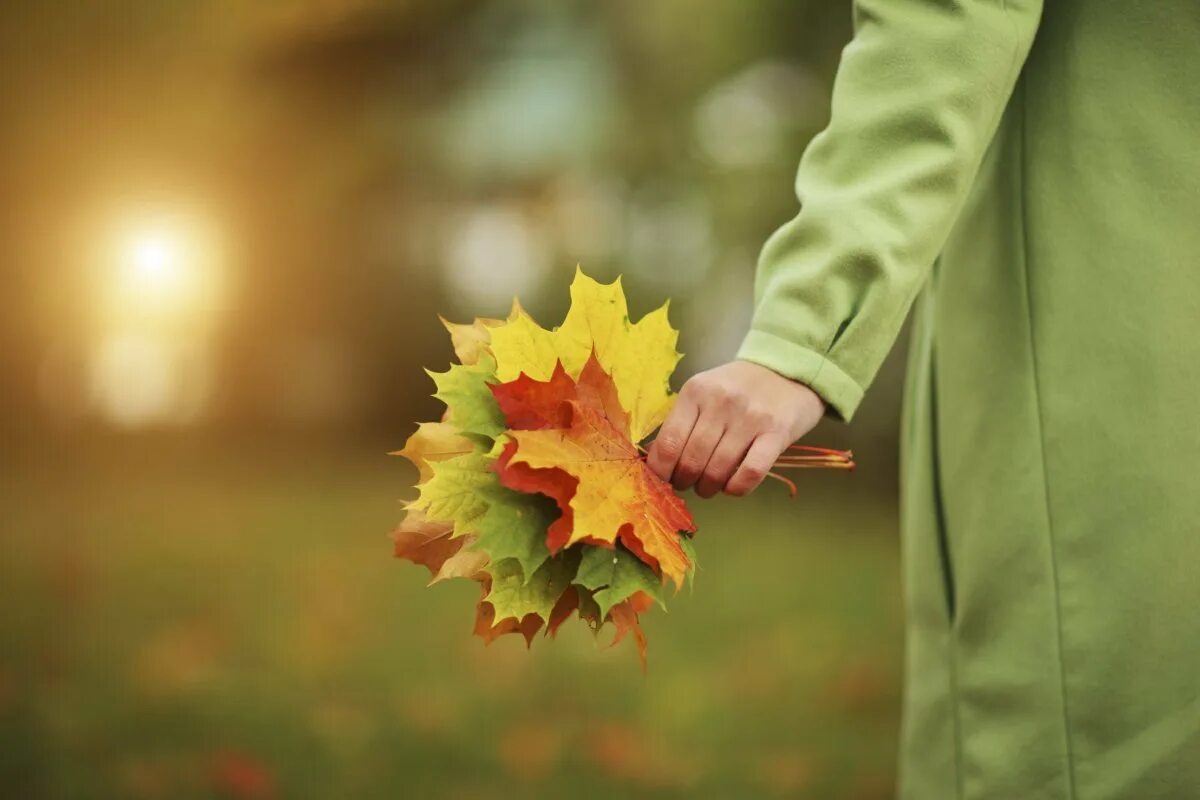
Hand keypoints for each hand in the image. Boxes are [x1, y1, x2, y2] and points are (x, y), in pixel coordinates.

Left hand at [646, 360, 824, 497]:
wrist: (787, 370)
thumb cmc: (738, 388)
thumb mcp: (704, 393)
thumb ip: (681, 422)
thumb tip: (655, 459)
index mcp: (696, 391)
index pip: (668, 443)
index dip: (661, 471)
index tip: (663, 479)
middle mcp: (721, 402)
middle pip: (691, 460)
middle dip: (684, 482)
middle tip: (687, 484)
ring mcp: (750, 417)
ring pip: (717, 470)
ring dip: (708, 488)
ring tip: (708, 487)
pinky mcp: (777, 432)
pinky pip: (750, 473)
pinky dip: (736, 488)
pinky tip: (732, 486)